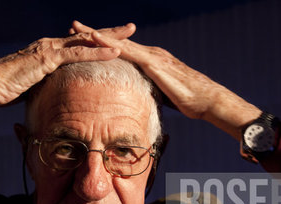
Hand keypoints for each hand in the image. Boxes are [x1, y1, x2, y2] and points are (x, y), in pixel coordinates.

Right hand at [0, 24, 135, 117]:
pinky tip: (115, 51)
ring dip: (110, 37)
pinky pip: (78, 54)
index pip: (78, 43)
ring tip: (130, 33)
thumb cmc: (5, 88)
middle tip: (130, 28)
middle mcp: (51, 45)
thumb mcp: (31, 85)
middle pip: (87, 36)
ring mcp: (50, 49)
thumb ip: (46, 83)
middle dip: (110, 32)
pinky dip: (98, 52)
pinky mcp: (47, 58)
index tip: (115, 41)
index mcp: (49, 51)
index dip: (98, 41)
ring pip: (86, 40)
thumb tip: (54, 93)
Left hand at [72, 21, 261, 139]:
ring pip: (119, 42)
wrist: (207, 100)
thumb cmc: (189, 100)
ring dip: (97, 35)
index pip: (122, 50)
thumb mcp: (164, 95)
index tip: (85, 40)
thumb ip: (150, 91)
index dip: (104, 44)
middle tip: (73, 26)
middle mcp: (150, 53)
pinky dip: (111, 44)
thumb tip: (140, 99)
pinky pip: (128, 52)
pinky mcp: (154, 63)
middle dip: (95, 34)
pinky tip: (96, 39)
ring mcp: (152, 56)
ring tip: (77, 28)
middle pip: (118, 41)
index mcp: (151, 60)